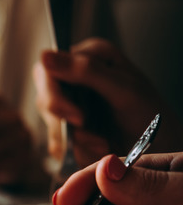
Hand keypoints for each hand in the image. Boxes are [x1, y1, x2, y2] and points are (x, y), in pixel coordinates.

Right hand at [34, 38, 173, 164]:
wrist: (161, 147)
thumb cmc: (150, 114)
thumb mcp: (121, 89)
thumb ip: (85, 71)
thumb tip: (44, 56)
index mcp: (88, 56)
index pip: (48, 70)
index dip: (54, 94)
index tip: (76, 116)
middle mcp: (76, 76)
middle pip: (45, 96)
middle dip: (64, 120)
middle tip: (86, 128)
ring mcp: (71, 102)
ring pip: (50, 121)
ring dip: (75, 138)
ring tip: (102, 142)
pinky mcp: (70, 126)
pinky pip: (56, 140)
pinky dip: (75, 148)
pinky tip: (97, 147)